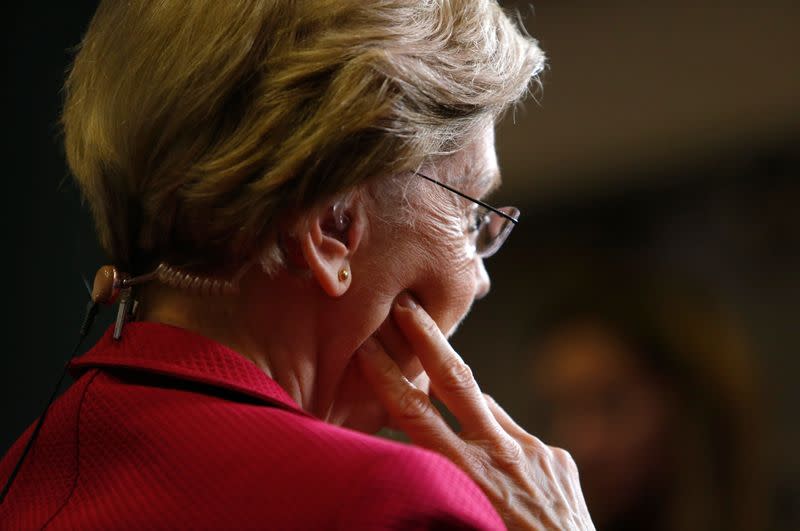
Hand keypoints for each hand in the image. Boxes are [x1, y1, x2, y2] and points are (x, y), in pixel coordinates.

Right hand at [357, 293, 594, 530]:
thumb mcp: (458, 521)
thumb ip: (433, 484)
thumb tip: (404, 456)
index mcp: (467, 474)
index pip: (415, 414)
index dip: (387, 377)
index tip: (366, 346)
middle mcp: (501, 453)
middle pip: (456, 381)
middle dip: (428, 340)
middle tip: (407, 305)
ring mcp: (534, 450)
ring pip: (487, 408)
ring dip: (464, 402)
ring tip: (449, 414)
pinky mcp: (558, 457)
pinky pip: (517, 436)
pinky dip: (499, 440)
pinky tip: (499, 465)